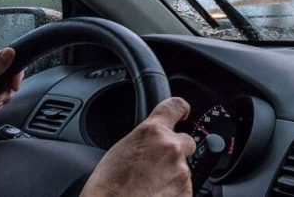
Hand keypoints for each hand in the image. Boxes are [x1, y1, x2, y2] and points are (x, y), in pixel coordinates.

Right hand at [81, 97, 195, 196]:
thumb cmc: (106, 187)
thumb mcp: (120, 150)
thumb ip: (144, 140)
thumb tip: (152, 143)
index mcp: (152, 132)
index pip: (176, 106)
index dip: (181, 108)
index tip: (184, 112)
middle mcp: (171, 147)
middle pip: (186, 142)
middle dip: (176, 151)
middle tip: (157, 166)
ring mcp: (181, 171)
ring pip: (183, 168)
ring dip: (172, 175)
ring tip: (149, 186)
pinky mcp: (186, 192)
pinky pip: (184, 188)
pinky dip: (174, 192)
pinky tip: (155, 195)